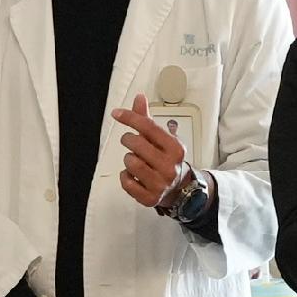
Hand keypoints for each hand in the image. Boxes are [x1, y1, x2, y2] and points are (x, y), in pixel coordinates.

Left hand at [115, 95, 190, 211]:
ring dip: (128, 159)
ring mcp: (160, 183)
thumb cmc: (167, 159)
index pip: (148, 127)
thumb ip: (147, 119)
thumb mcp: (162, 138)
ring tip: (135, 160)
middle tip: (130, 141)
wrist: (179, 188)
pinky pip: (127, 183)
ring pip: (130, 163)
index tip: (117, 113)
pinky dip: (125, 177)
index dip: (130, 117)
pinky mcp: (150, 198)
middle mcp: (170, 166)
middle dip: (128, 140)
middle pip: (137, 144)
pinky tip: (132, 175)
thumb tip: (139, 98)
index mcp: (175, 148)